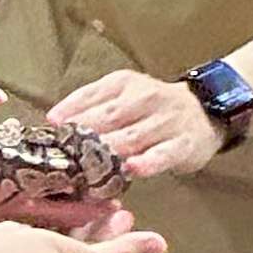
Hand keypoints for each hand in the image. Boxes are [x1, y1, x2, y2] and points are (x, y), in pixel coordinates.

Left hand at [53, 69, 222, 179]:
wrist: (203, 111)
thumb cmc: (151, 109)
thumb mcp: (121, 96)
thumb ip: (89, 106)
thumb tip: (53, 119)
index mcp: (124, 84)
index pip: (91, 95)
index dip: (69, 112)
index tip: (49, 128)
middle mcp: (145, 98)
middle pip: (108, 116)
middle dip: (83, 136)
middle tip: (62, 155)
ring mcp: (166, 121)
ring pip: (132, 137)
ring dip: (108, 152)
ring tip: (86, 167)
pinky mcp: (183, 144)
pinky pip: (162, 154)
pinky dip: (147, 162)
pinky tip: (131, 169)